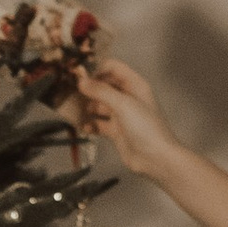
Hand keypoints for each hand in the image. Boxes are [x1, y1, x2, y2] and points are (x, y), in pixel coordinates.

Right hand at [71, 57, 180, 181]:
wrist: (156, 158)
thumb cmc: (147, 128)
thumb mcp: (123, 104)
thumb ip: (101, 91)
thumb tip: (82, 82)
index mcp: (134, 85)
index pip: (113, 68)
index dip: (97, 69)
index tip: (81, 75)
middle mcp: (128, 98)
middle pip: (104, 86)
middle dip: (89, 89)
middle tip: (71, 91)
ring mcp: (122, 115)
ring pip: (99, 105)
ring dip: (87, 107)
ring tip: (75, 110)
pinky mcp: (116, 131)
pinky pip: (99, 124)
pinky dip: (91, 125)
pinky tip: (84, 127)